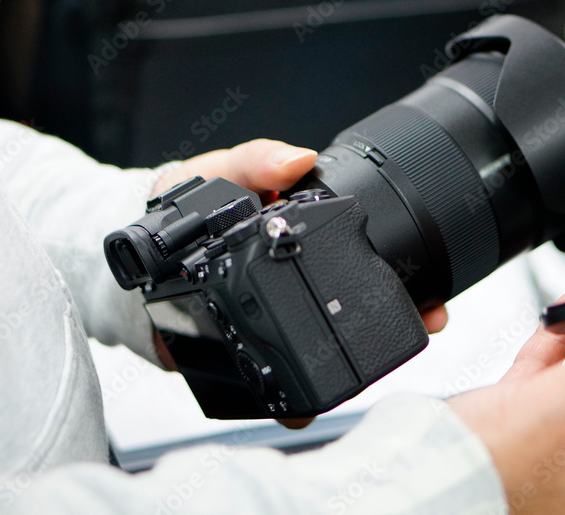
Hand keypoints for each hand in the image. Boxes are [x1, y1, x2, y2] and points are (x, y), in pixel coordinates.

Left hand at [151, 139, 450, 426]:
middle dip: (403, 313)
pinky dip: (298, 396)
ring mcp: (279, 313)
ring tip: (374, 369)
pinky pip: (283, 376)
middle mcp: (299, 275)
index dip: (406, 266)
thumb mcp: (216, 173)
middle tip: (427, 319)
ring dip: (361, 360)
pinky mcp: (251, 349)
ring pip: (334, 342)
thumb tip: (298, 159)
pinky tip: (306, 405)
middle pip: (366, 299)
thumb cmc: (180, 206)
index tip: (430, 285)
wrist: (134, 258)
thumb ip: (254, 161)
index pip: (368, 246)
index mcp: (299, 232)